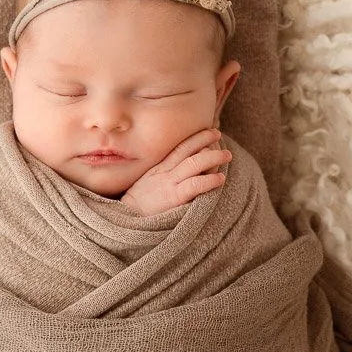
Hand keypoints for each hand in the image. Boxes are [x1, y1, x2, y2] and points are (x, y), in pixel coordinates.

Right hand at [119, 129, 233, 214]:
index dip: (193, 137)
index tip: (207, 131)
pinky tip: (220, 178)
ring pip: (193, 163)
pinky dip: (209, 180)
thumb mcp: (146, 184)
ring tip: (227, 154)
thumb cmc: (136, 206)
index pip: (178, 147)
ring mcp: (169, 184)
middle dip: (204, 139)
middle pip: (186, 149)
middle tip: (217, 133)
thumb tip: (183, 171)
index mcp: (157, 168)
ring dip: (213, 157)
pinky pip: (194, 185)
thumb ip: (161, 176)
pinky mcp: (173, 198)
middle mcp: (164, 172)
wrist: (124, 220)